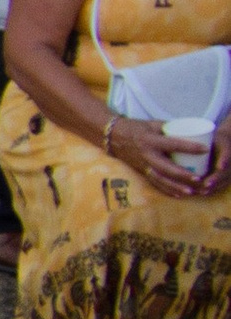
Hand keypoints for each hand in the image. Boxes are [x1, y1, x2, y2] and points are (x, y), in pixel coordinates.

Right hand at [111, 115, 225, 200]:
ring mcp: (144, 165)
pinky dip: (167, 190)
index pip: (173, 144)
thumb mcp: (153, 124)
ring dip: (176, 186)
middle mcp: (147, 155)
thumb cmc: (136, 128)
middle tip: (198, 178)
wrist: (113, 137)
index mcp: (151, 141)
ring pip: (161, 179)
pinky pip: (156, 183)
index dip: (190, 147)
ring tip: (190, 191)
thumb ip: (170, 129)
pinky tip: (179, 194)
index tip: (205, 149)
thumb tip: (189, 131)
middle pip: (167, 168)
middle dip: (183, 175)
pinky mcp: (142, 172)